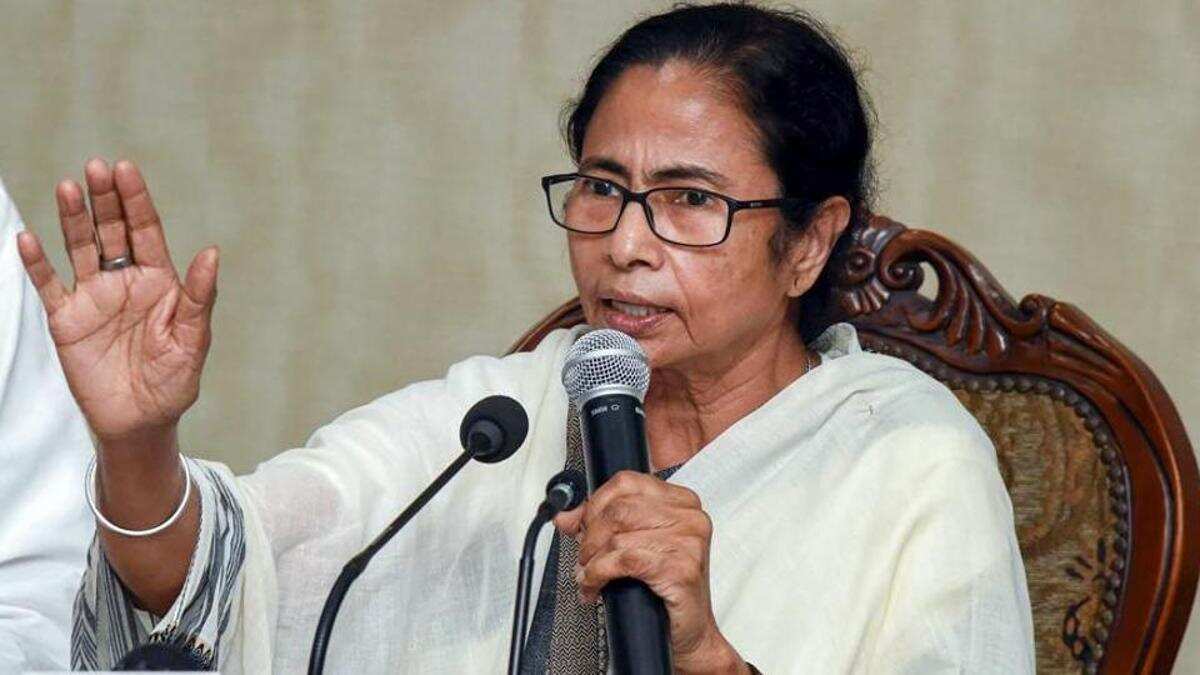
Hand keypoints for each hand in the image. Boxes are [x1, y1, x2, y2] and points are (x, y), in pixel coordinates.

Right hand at [16, 159, 218, 445]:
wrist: (141, 422)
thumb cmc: (174, 382)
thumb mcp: (193, 340)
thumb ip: (199, 297)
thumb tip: (211, 252)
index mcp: (160, 282)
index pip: (147, 231)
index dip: (137, 201)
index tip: (126, 170)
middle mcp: (125, 282)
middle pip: (113, 231)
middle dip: (105, 200)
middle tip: (97, 167)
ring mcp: (94, 298)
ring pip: (81, 248)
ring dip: (74, 219)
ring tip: (68, 187)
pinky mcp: (67, 320)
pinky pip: (49, 285)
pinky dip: (37, 262)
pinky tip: (27, 237)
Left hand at [554, 471, 748, 673]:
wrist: (690, 633)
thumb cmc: (666, 590)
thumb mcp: (633, 546)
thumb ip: (601, 525)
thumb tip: (566, 515)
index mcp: (682, 502)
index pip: (626, 482)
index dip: (595, 503)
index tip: (582, 524)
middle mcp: (690, 518)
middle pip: (618, 509)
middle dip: (590, 535)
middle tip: (585, 556)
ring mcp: (688, 542)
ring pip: (617, 536)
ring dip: (592, 559)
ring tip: (589, 575)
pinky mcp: (680, 568)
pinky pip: (623, 561)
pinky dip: (599, 573)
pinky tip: (596, 585)